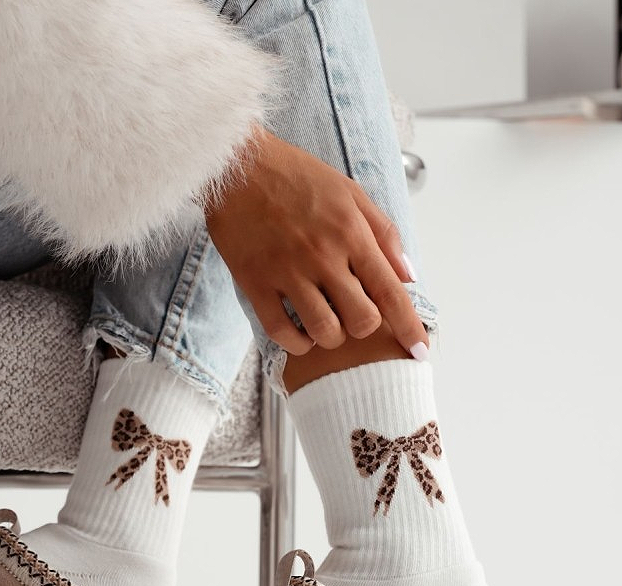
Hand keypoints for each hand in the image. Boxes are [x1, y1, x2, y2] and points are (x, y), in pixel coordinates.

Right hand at [205, 127, 427, 357]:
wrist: (235, 165)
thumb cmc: (295, 176)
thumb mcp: (349, 192)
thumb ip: (383, 233)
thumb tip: (408, 275)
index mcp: (350, 232)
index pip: (390, 292)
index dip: (410, 327)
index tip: (420, 352)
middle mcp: (322, 255)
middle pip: (361, 320)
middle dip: (364, 327)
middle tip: (352, 314)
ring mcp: (287, 271)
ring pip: (324, 331)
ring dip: (331, 336)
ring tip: (325, 323)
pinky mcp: (255, 283)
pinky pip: (281, 332)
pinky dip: (297, 343)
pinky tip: (301, 334)